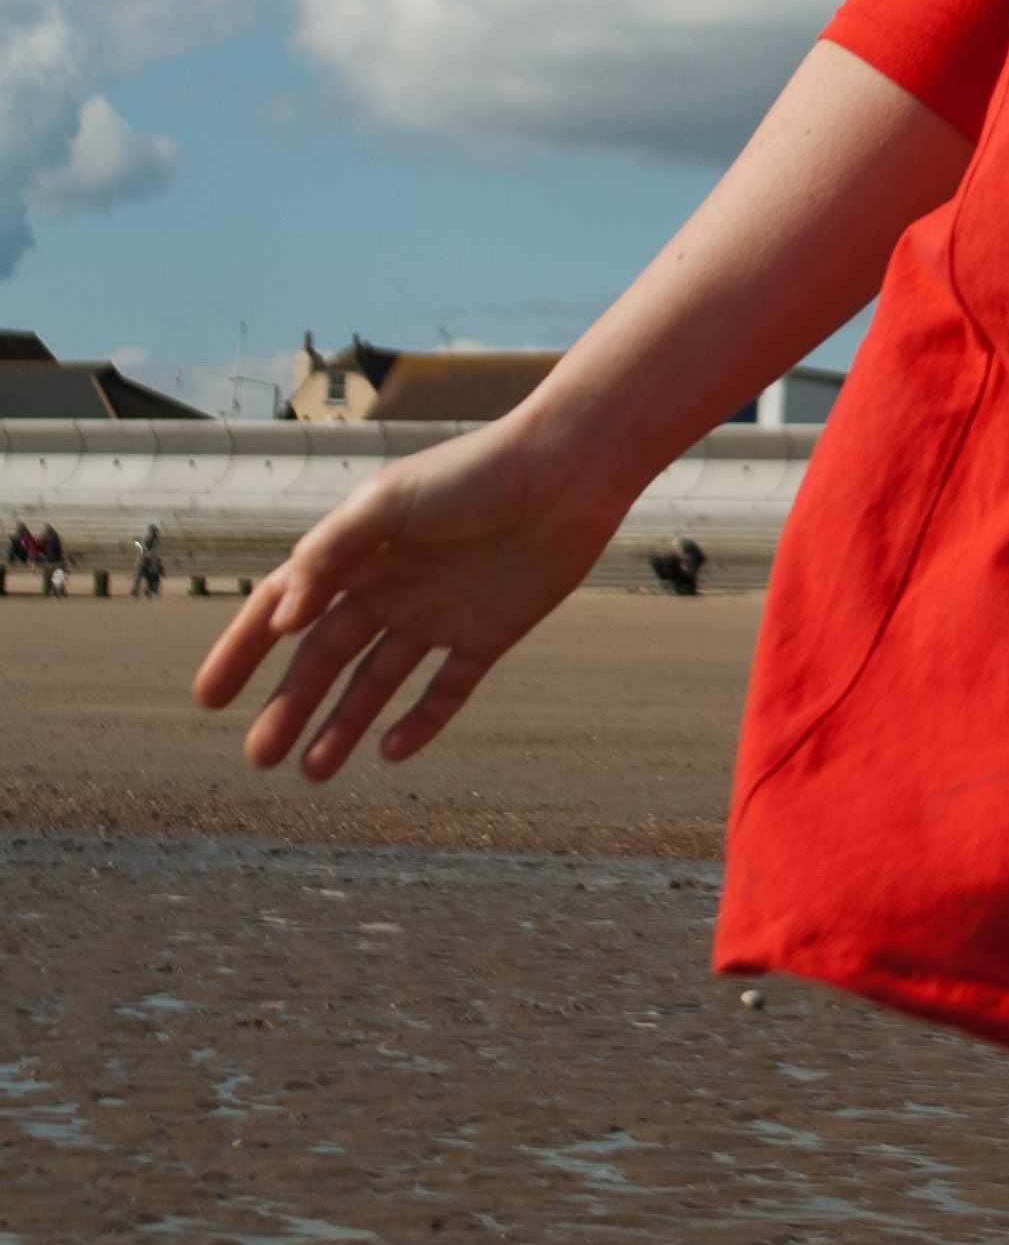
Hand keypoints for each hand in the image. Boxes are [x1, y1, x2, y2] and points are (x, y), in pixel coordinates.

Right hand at [192, 412, 623, 781]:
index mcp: (357, 549)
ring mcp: (438, 611)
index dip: (242, 650)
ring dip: (343, 726)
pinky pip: (447, 689)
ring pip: (378, 682)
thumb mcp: (385, 504)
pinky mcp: (488, 633)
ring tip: (312, 773)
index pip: (284, 607)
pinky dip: (421, 722)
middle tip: (257, 758)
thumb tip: (278, 618)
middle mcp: (392, 584)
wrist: (566, 470)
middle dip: (288, 706)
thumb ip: (327, 555)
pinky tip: (390, 753)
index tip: (207, 699)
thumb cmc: (471, 474)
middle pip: (326, 656)